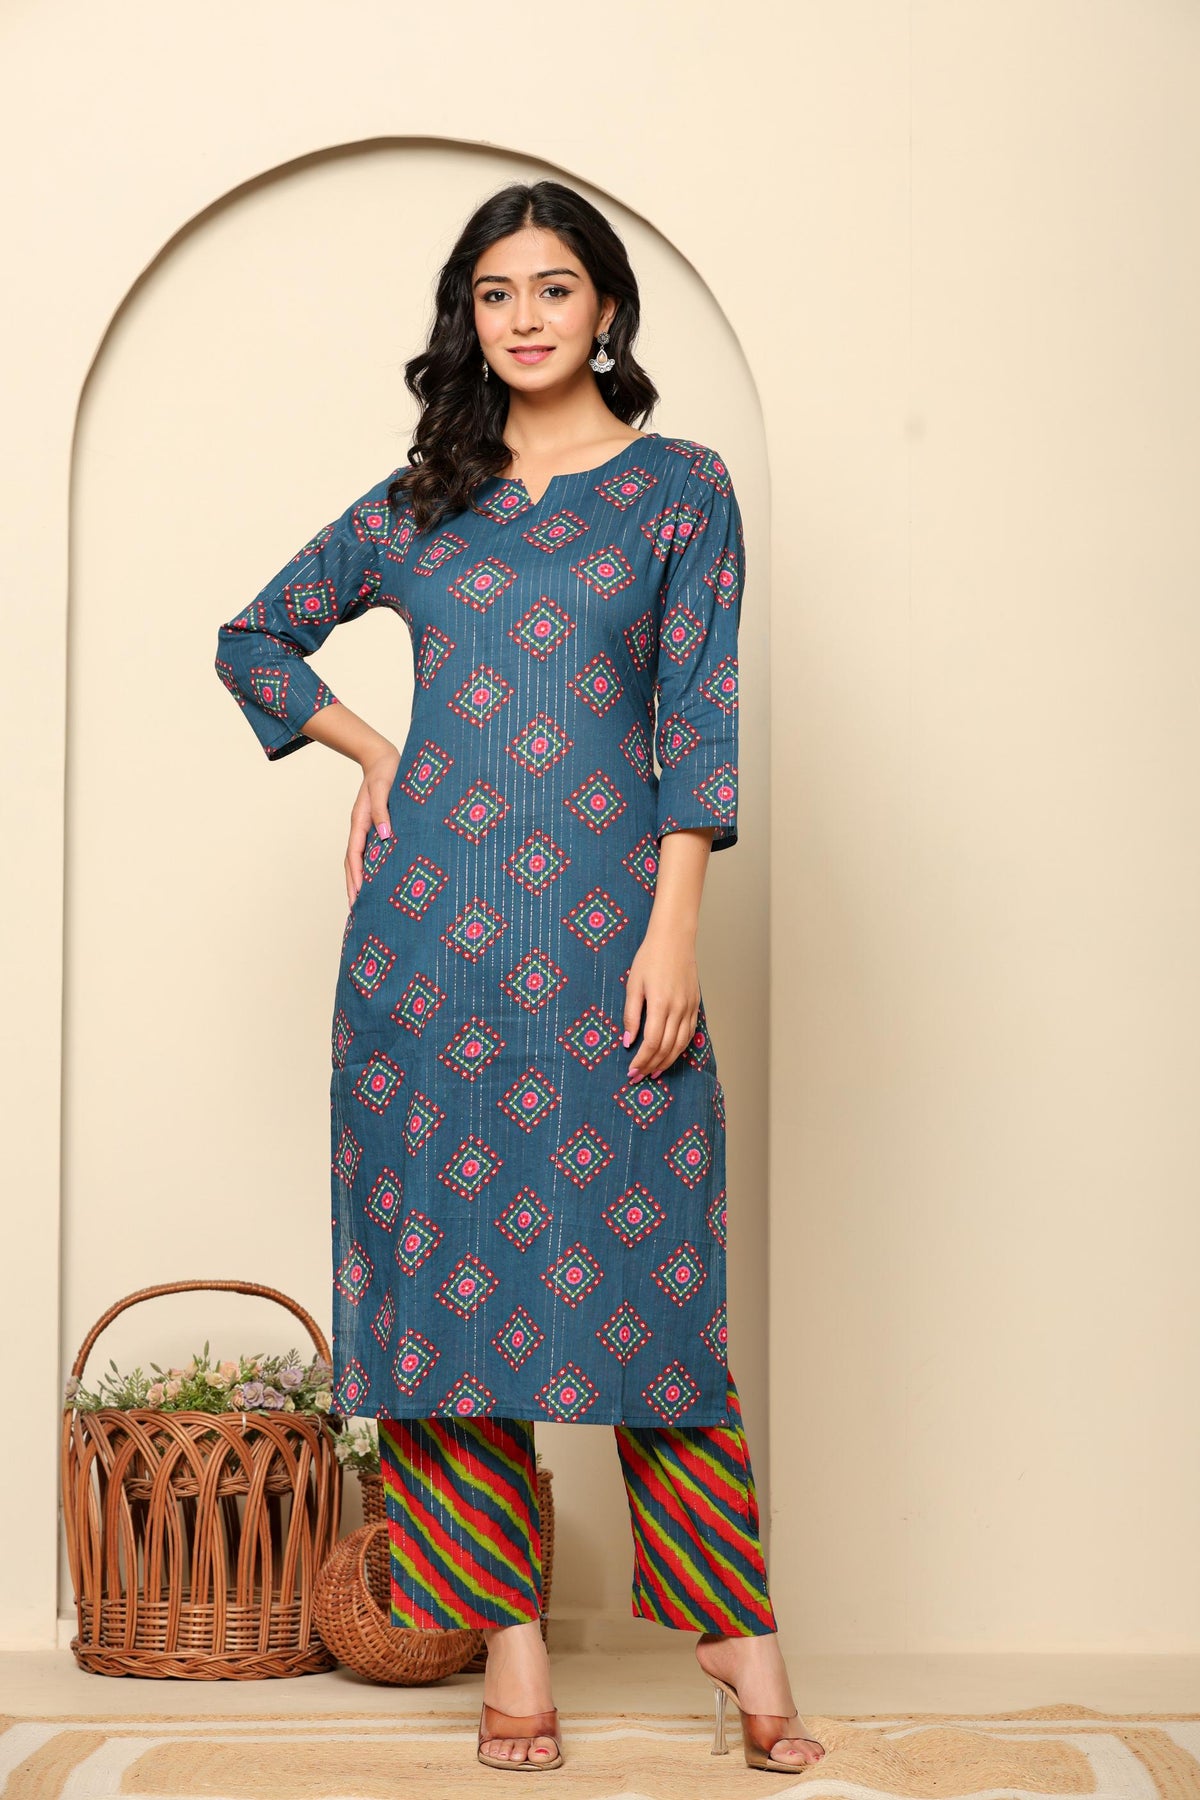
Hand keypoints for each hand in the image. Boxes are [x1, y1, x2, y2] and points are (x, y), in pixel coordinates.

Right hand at [345, 741, 399, 904]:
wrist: (385, 757)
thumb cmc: (387, 771)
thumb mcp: (384, 788)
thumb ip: (382, 811)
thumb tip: (386, 836)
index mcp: (360, 821)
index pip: (355, 855)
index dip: (356, 876)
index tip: (358, 896)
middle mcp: (362, 828)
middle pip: (353, 863)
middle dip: (353, 886)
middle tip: (356, 910)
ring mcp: (368, 828)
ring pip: (360, 859)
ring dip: (360, 880)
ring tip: (363, 902)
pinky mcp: (377, 826)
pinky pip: (371, 852)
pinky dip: (371, 868)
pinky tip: (378, 879)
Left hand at [622, 921, 700, 1077]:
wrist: (674, 939)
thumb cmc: (650, 958)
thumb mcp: (633, 984)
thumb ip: (631, 1014)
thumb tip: (628, 1041)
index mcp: (661, 1004)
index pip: (652, 1042)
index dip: (642, 1060)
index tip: (632, 1071)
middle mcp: (678, 1009)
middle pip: (667, 1048)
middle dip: (652, 1066)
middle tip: (639, 1077)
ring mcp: (689, 1008)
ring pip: (681, 1044)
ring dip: (667, 1061)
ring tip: (654, 1072)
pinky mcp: (695, 1005)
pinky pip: (689, 1034)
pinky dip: (679, 1048)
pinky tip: (670, 1055)